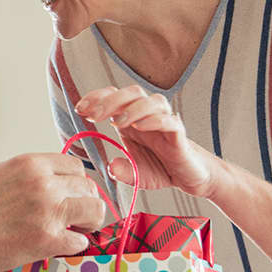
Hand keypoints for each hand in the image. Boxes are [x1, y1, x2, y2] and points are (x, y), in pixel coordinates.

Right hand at [0, 153, 104, 271]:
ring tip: (75, 230)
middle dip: (85, 203)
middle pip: (89, 188)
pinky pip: (81, 241)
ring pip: (94, 212)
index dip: (77, 183)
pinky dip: (74, 245)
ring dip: (88, 222)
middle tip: (76, 216)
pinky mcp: (47, 240)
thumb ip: (29, 176)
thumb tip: (53, 185)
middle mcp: (44, 184)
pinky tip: (59, 246)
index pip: (76, 167)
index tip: (73, 195)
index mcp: (31, 164)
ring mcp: (48, 212)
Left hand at [75, 85, 213, 195]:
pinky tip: (141, 126)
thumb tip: (111, 167)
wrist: (191, 178)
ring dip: (132, 108)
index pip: (114, 97)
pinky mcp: (179, 134)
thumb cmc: (162, 169)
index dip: (97, 98)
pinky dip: (155, 120)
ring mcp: (165, 123)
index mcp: (132, 119)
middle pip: (132, 93)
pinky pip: (170, 121)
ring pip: (152, 102)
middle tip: (92, 115)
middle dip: (109, 101)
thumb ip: (122, 171)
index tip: (80, 108)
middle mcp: (148, 116)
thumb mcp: (135, 174)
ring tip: (116, 123)